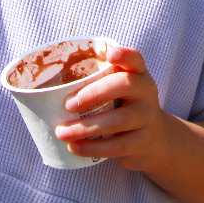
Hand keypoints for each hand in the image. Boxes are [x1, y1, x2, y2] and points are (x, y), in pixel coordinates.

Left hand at [54, 45, 168, 170]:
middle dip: (94, 93)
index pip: (135, 59)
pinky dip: (92, 147)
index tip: (109, 54)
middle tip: (68, 105)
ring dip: (85, 128)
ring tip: (61, 132)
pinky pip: (116, 146)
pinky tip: (74, 147)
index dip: (124, 54)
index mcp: (138, 74)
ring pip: (117, 121)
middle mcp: (146, 93)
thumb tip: (49, 88)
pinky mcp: (142, 142)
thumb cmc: (123, 107)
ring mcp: (147, 118)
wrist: (154, 140)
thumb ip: (97, 82)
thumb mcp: (119, 90)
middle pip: (125, 85)